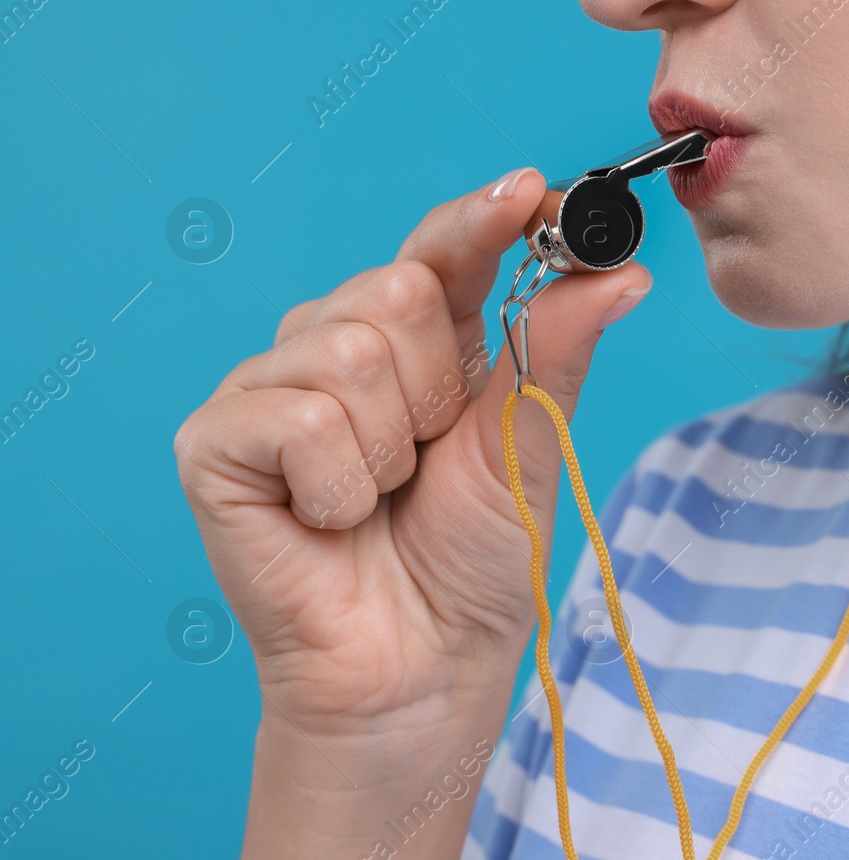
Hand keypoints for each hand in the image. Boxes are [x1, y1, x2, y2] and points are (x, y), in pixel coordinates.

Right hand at [174, 166, 651, 737]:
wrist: (423, 668)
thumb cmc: (474, 565)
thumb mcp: (527, 445)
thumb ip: (556, 351)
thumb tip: (621, 273)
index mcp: (417, 341)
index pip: (443, 248)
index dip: (484, 218)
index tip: (532, 190)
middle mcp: (337, 346)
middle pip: (396, 288)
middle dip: (438, 389)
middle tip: (428, 462)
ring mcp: (270, 390)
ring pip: (351, 351)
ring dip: (392, 446)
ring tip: (381, 498)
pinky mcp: (216, 442)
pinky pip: (299, 417)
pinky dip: (338, 483)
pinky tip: (328, 519)